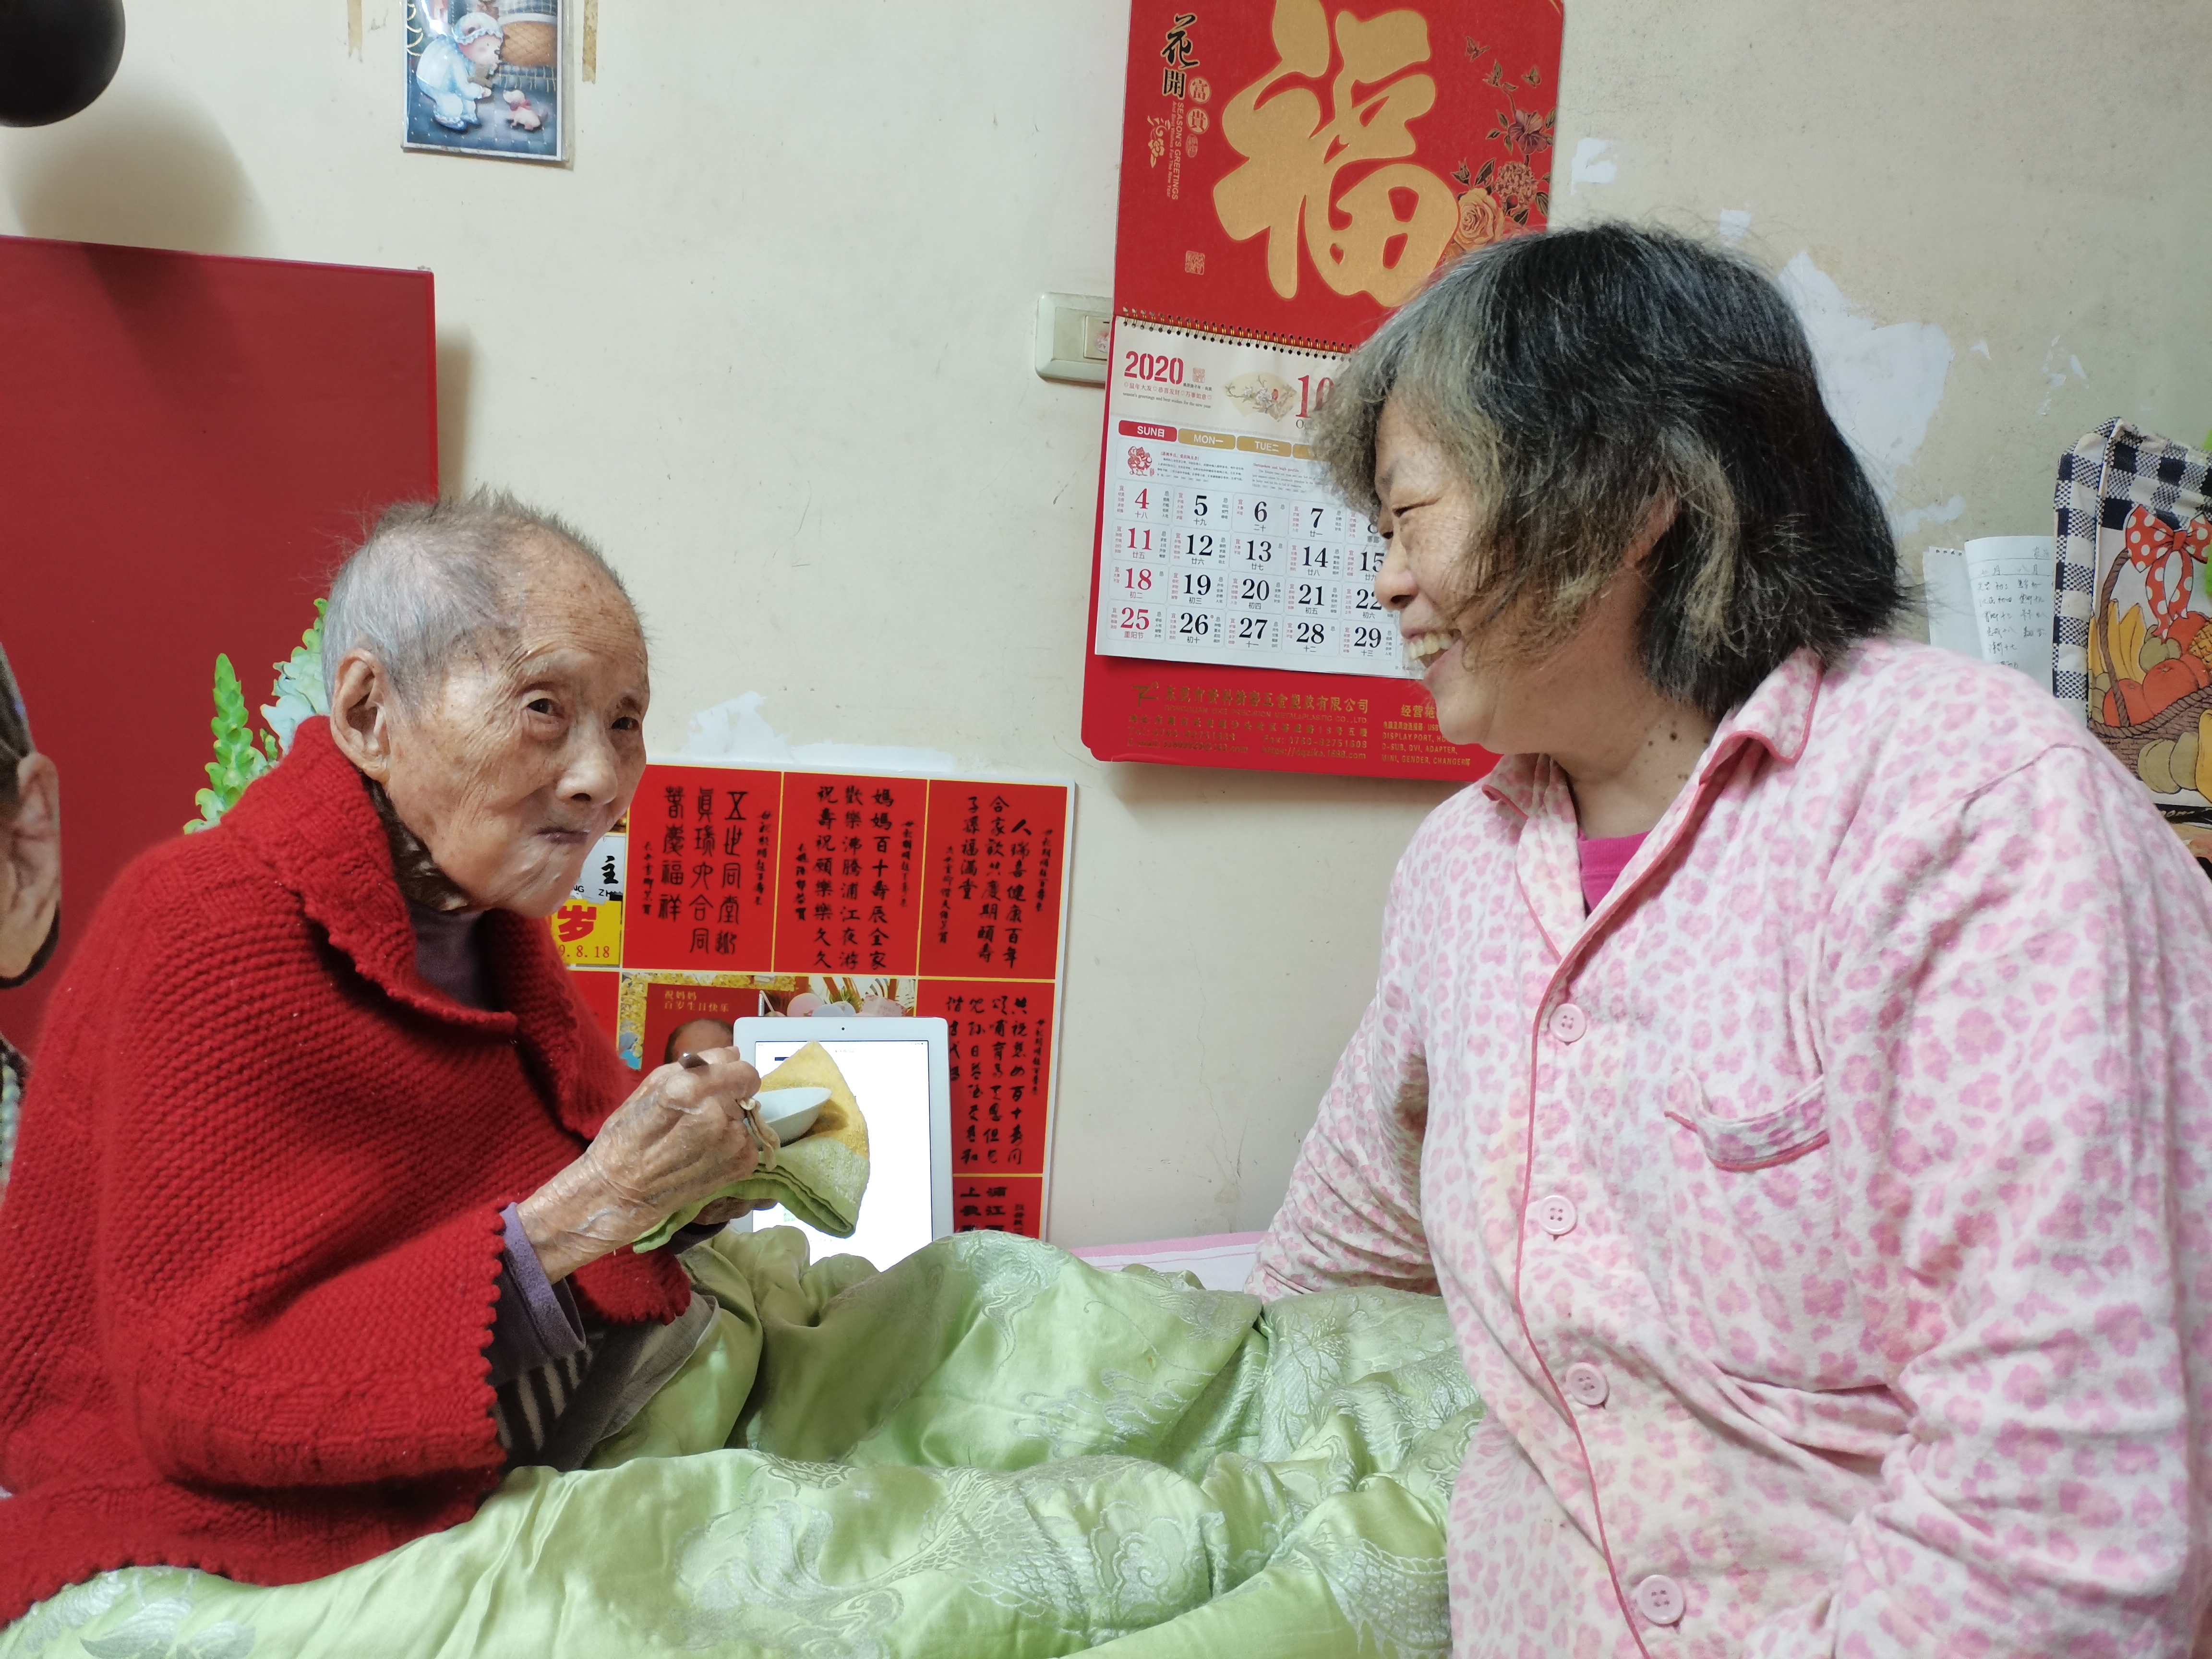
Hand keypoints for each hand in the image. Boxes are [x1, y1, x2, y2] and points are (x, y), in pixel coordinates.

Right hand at [518, 1048, 761, 1280]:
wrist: (618, 1193)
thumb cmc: (627, 1136)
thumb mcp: (650, 1087)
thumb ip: (694, 1065)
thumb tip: (732, 1054)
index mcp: (688, 1091)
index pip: (738, 1067)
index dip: (730, 1071)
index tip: (717, 1080)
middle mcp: (715, 1116)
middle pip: (742, 1091)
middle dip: (725, 1096)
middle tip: (694, 1116)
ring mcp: (731, 1144)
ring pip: (743, 1116)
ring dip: (727, 1122)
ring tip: (695, 1139)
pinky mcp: (741, 1166)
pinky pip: (747, 1142)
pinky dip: (731, 1146)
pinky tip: (704, 1155)